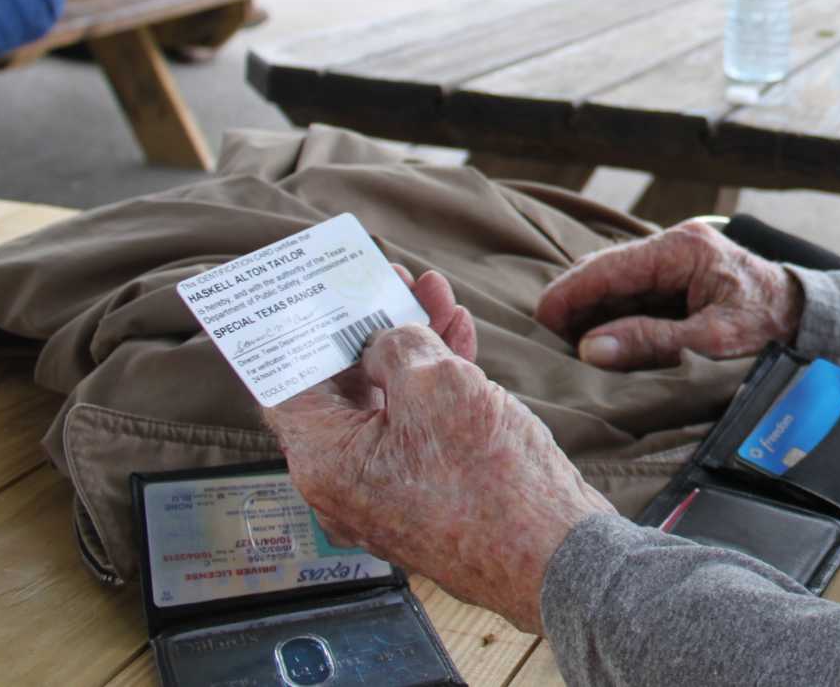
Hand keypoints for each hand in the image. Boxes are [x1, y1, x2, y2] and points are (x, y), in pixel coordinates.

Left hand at [264, 267, 612, 631]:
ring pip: (387, 401)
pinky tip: (459, 337)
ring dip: (410, 345)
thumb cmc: (491, 482)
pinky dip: (435, 382)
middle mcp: (345, 483)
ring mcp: (389, 491)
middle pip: (341, 387)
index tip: (311, 293)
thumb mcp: (438, 384)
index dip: (300, 328)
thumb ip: (397, 345)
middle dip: (368, 326)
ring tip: (434, 294)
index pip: (286, 382)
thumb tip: (385, 342)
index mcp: (325, 461)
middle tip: (387, 282)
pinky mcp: (431, 493)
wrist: (553, 556)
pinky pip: (419, 426)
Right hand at [535, 220, 803, 370]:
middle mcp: (677, 246)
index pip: (609, 266)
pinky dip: (614, 317)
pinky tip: (598, 343)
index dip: (569, 294)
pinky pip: (635, 296)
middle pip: (607, 272)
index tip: (540, 323)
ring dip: (593, 314)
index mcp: (684, 248)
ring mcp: (679, 261)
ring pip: (618, 285)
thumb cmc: (772, 329)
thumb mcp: (712, 341)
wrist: (814, 324)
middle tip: (548, 343)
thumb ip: (651, 342)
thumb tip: (591, 348)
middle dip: (575, 305)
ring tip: (565, 348)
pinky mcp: (682, 281)